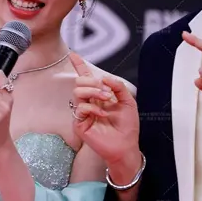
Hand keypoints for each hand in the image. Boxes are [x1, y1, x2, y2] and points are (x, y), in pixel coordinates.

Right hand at [69, 52, 139, 166]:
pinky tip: (102, 115)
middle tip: (107, 92)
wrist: (126, 145)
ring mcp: (83, 113)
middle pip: (80, 82)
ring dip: (94, 92)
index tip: (73, 55)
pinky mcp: (79, 123)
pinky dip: (93, 108)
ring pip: (78, 91)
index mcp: (99, 96)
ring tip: (107, 100)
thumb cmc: (127, 127)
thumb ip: (118, 87)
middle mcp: (89, 102)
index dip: (79, 66)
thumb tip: (104, 77)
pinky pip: (81, 108)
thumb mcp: (128, 102)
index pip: (86, 78)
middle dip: (93, 82)